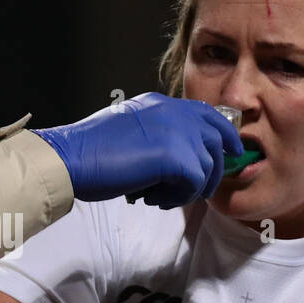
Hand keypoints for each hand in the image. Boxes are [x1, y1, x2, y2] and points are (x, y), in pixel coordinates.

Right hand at [34, 93, 242, 207]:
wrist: (71, 157)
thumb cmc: (88, 151)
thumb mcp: (127, 131)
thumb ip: (153, 135)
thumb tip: (172, 160)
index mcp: (160, 104)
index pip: (205, 113)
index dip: (224, 133)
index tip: (232, 152)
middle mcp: (173, 112)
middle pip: (217, 138)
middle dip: (217, 167)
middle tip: (203, 189)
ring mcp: (177, 132)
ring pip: (207, 167)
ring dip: (188, 189)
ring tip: (159, 196)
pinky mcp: (176, 157)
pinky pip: (194, 184)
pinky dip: (177, 197)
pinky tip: (154, 198)